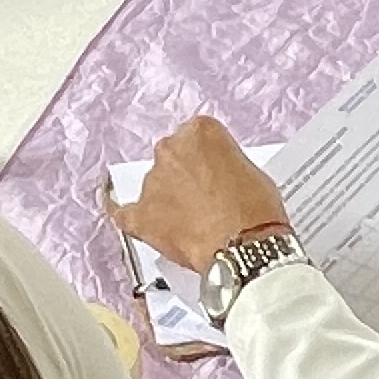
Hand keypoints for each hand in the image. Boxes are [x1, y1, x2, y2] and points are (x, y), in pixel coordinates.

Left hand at [114, 115, 290, 274]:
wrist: (244, 247)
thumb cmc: (254, 211)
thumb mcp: (252, 171)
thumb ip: (224, 165)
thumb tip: (218, 179)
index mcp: (199, 131)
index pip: (196, 137)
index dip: (207, 159)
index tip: (214, 172)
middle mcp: (171, 150)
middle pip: (172, 157)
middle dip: (185, 176)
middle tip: (205, 198)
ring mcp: (153, 183)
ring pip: (154, 186)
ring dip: (167, 199)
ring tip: (192, 223)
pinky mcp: (141, 216)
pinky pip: (123, 213)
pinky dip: (127, 215)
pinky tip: (129, 215)